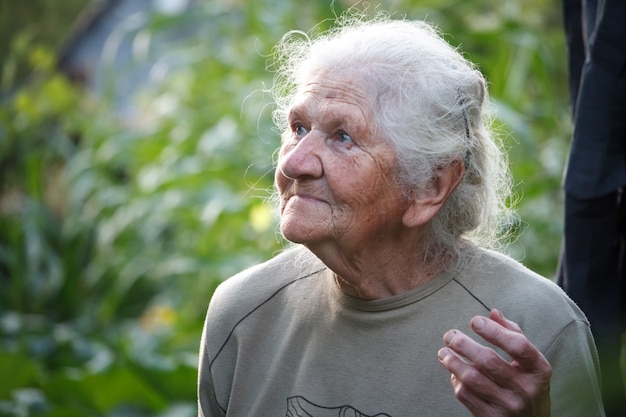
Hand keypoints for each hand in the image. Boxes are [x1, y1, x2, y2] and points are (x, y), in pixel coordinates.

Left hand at [437, 309, 551, 415]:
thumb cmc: (527, 385)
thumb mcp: (529, 363)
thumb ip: (513, 335)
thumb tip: (493, 312)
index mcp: (539, 370)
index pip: (518, 345)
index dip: (494, 331)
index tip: (474, 321)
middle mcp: (527, 389)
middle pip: (489, 361)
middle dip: (463, 344)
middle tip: (450, 335)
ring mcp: (510, 407)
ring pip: (472, 378)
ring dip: (453, 362)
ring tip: (443, 352)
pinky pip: (466, 395)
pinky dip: (456, 381)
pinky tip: (453, 373)